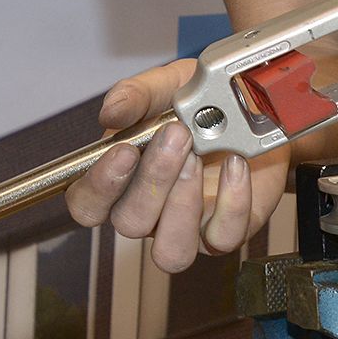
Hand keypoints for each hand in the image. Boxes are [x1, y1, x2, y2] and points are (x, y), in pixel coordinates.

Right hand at [63, 59, 287, 274]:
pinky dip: (233, 201)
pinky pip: (223, 237)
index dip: (98, 187)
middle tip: (176, 134)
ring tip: (199, 157)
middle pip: (130, 223)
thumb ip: (136, 95)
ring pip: (171, 252)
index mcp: (121, 178)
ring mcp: (187, 227)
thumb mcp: (166, 86)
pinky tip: (236, 163)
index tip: (124, 151)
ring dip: (183, 205)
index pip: (86, 204)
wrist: (251, 108)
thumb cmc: (200, 102)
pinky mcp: (226, 230)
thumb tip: (111, 112)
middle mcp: (149, 210)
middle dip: (153, 179)